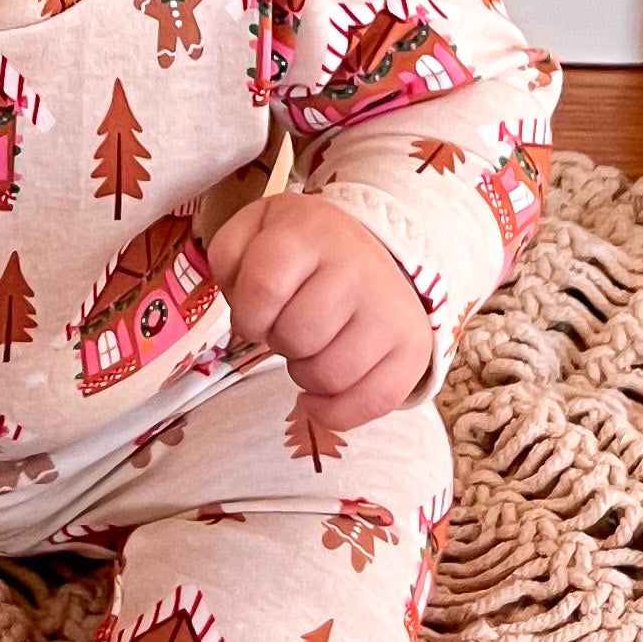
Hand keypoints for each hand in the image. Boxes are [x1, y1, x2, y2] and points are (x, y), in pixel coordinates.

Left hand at [203, 195, 435, 431]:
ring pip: (328, 376)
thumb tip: (246, 311)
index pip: (263, 288)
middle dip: (278, 342)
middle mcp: (359, 265)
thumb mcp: (255, 230)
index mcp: (313, 229)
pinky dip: (335, 411)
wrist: (373, 251)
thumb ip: (229, 256)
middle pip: (296, 337)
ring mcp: (392, 308)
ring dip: (304, 374)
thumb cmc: (302, 250)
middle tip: (289, 326)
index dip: (248, 314)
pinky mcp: (413, 348)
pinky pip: (372, 403)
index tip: (257, 312)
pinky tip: (320, 394)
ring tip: (311, 348)